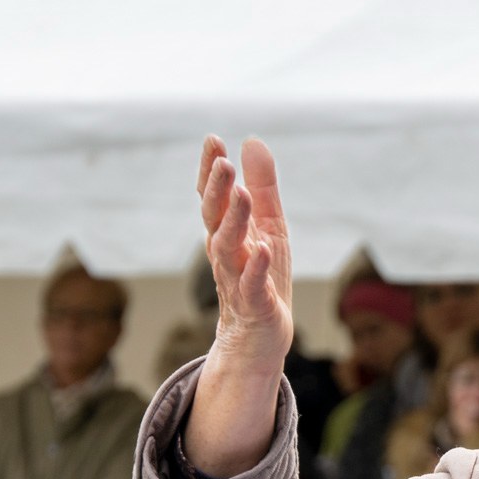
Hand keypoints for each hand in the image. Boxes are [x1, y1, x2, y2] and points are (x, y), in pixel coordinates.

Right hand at [197, 136, 293, 377]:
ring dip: (235, 222)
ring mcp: (237, 279)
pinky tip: (262, 249)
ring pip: (230, 248)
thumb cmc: (262, 278)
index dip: (210, 170)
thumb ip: (262, 188)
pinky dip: (256, 267)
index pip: (214, 197)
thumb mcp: (268, 227)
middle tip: (223, 163)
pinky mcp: (255, 305)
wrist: (258, 338)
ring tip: (243, 195)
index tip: (213, 140)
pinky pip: (252, 285)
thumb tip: (252, 141)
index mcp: (227, 232)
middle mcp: (225, 253)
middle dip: (217, 191)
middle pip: (215, 218)